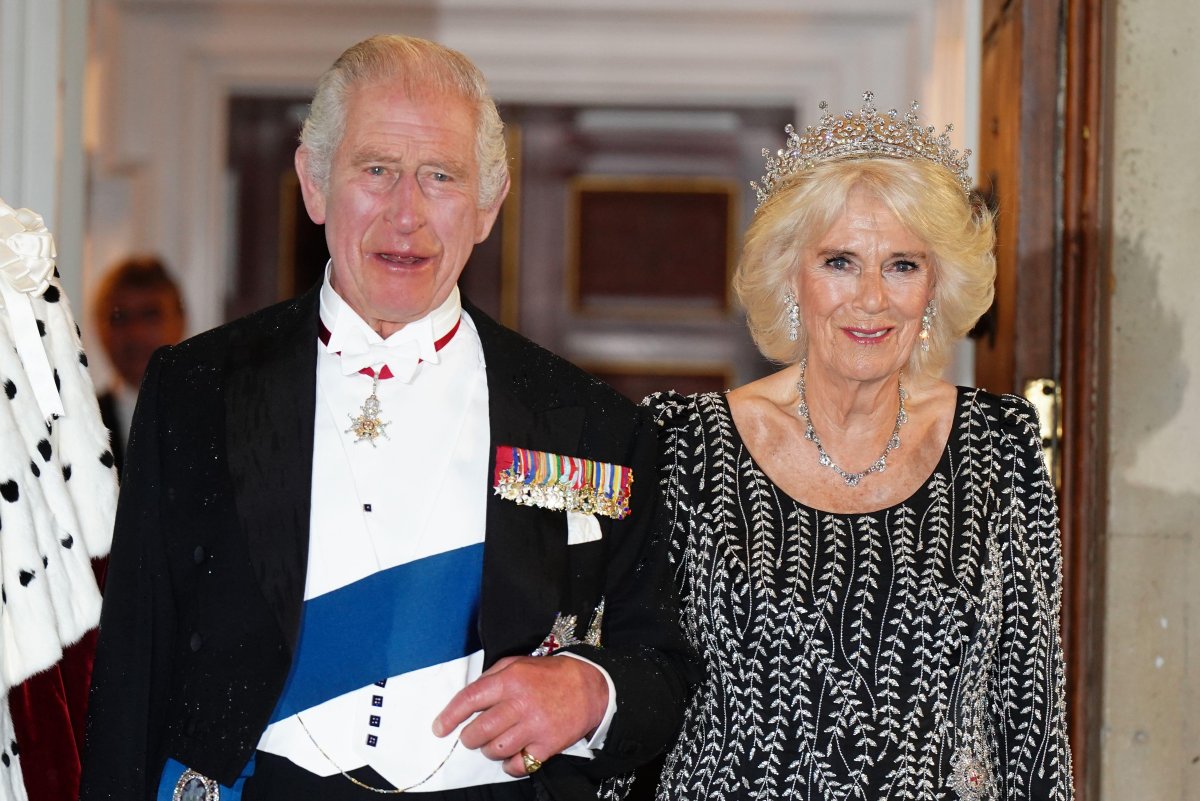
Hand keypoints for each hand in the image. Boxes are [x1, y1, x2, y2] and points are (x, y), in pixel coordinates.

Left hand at [432, 655, 608, 776]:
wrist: (590, 687)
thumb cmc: (550, 675)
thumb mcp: (519, 663)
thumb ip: (491, 677)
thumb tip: (467, 699)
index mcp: (510, 680)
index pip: (470, 699)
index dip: (450, 716)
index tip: (439, 728)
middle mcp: (520, 703)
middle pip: (478, 731)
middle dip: (470, 737)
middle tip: (473, 736)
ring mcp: (534, 726)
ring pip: (495, 750)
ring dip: (490, 750)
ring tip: (496, 742)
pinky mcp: (548, 745)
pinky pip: (518, 766)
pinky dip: (510, 766)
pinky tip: (513, 756)